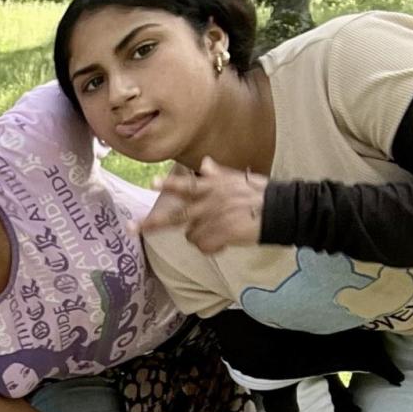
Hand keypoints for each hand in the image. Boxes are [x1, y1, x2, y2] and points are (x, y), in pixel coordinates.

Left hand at [142, 156, 265, 252]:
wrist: (280, 210)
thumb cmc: (260, 194)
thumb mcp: (238, 179)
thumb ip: (218, 174)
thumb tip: (205, 162)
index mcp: (213, 187)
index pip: (187, 185)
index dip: (169, 185)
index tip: (151, 184)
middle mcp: (209, 202)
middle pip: (175, 215)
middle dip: (152, 223)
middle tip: (132, 227)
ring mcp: (214, 219)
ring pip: (191, 236)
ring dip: (202, 238)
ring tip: (220, 233)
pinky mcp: (221, 234)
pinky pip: (204, 247)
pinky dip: (213, 249)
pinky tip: (225, 243)